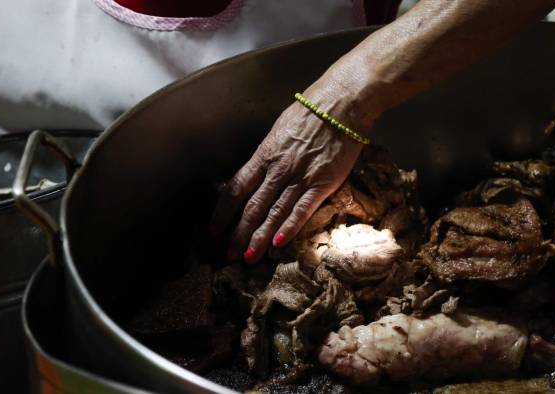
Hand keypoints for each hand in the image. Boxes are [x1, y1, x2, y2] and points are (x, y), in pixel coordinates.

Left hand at [209, 87, 369, 262]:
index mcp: (264, 154)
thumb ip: (269, 155)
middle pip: (252, 207)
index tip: (213, 230)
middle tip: (228, 256)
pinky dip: (289, 227)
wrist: (341, 103)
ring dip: (260, 238)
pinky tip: (278, 244)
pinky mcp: (322, 183)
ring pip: (274, 213)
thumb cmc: (311, 113)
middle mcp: (278, 168)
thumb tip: (258, 173)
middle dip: (238, 234)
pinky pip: (302, 209)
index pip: (236, 188)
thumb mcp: (280, 131)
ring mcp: (299, 177)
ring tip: (248, 258)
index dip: (223, 212)